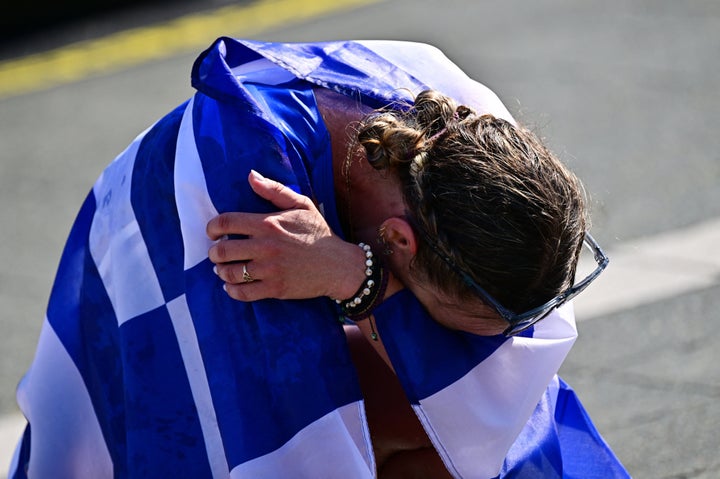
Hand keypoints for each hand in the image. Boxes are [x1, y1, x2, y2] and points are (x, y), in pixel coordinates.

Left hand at [206, 170, 366, 301]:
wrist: (339, 265)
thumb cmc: (318, 233)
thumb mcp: (301, 204)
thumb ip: (274, 190)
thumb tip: (250, 175)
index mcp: (269, 224)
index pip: (226, 222)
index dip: (211, 228)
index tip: (211, 233)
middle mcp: (266, 246)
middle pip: (222, 251)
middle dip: (214, 253)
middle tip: (216, 253)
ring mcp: (270, 270)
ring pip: (229, 274)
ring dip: (221, 272)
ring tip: (223, 270)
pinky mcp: (275, 289)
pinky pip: (243, 293)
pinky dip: (232, 291)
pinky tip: (232, 286)